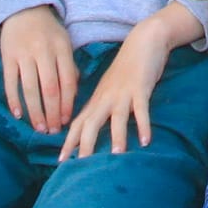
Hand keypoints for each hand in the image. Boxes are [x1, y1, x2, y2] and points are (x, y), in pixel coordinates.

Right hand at [0, 5, 77, 133]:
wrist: (23, 9)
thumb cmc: (48, 32)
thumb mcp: (64, 44)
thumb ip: (70, 67)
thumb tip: (73, 96)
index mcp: (62, 49)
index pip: (67, 81)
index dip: (67, 104)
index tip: (66, 121)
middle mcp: (43, 51)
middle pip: (49, 88)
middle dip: (52, 112)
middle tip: (53, 130)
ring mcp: (24, 54)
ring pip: (29, 88)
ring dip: (35, 111)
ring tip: (39, 128)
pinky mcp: (7, 57)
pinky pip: (10, 82)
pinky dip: (13, 100)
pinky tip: (18, 115)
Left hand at [60, 4, 199, 159]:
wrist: (143, 41)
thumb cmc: (127, 68)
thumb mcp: (109, 88)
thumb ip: (101, 106)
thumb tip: (93, 127)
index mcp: (97, 99)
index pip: (77, 123)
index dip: (69, 142)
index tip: (60, 161)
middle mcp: (106, 98)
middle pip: (91, 123)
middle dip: (85, 145)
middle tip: (81, 166)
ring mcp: (123, 93)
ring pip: (116, 118)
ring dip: (117, 137)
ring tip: (117, 156)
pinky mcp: (140, 88)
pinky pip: (141, 109)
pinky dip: (143, 124)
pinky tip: (146, 141)